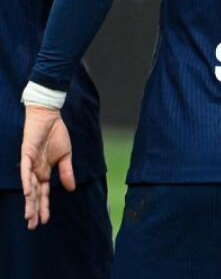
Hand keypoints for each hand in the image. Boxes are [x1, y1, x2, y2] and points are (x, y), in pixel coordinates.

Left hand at [19, 105, 75, 229]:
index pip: (43, 194)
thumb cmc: (56, 134)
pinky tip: (27, 193)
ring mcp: (30, 164)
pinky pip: (25, 171)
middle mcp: (35, 171)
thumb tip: (71, 189)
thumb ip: (66, 172)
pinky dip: (25, 182)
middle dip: (33, 210)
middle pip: (33, 195)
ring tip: (29, 216)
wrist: (50, 117)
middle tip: (32, 227)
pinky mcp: (26, 154)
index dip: (44, 207)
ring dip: (29, 201)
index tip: (45, 221)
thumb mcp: (65, 156)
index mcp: (45, 172)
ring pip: (27, 187)